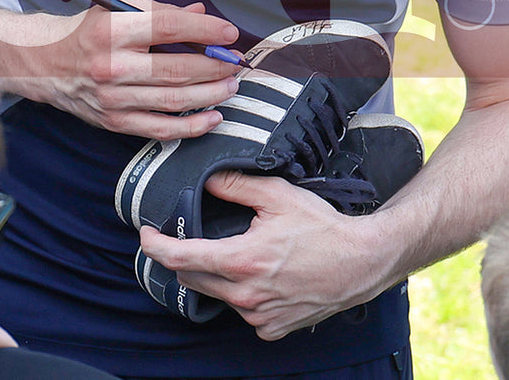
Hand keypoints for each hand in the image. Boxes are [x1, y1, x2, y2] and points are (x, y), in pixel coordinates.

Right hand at [0, 0, 240, 139]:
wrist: (43, 63)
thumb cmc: (85, 33)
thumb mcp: (116, 10)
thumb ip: (160, 12)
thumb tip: (201, 15)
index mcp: (110, 31)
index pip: (167, 28)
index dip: (204, 30)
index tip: (229, 32)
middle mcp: (110, 66)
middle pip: (176, 69)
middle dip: (215, 66)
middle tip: (235, 62)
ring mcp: (112, 98)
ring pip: (173, 101)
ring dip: (210, 94)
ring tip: (230, 85)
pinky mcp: (113, 122)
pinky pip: (160, 129)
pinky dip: (192, 126)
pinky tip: (213, 116)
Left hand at [138, 171, 389, 339]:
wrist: (362, 262)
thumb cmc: (323, 227)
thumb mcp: (278, 195)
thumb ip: (235, 185)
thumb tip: (204, 179)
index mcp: (243, 261)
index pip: (180, 258)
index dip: (155, 245)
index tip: (146, 234)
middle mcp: (246, 294)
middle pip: (190, 278)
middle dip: (184, 257)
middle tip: (194, 238)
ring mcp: (258, 315)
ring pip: (214, 295)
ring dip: (214, 275)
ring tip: (237, 254)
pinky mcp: (271, 328)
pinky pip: (240, 311)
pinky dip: (239, 294)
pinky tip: (258, 277)